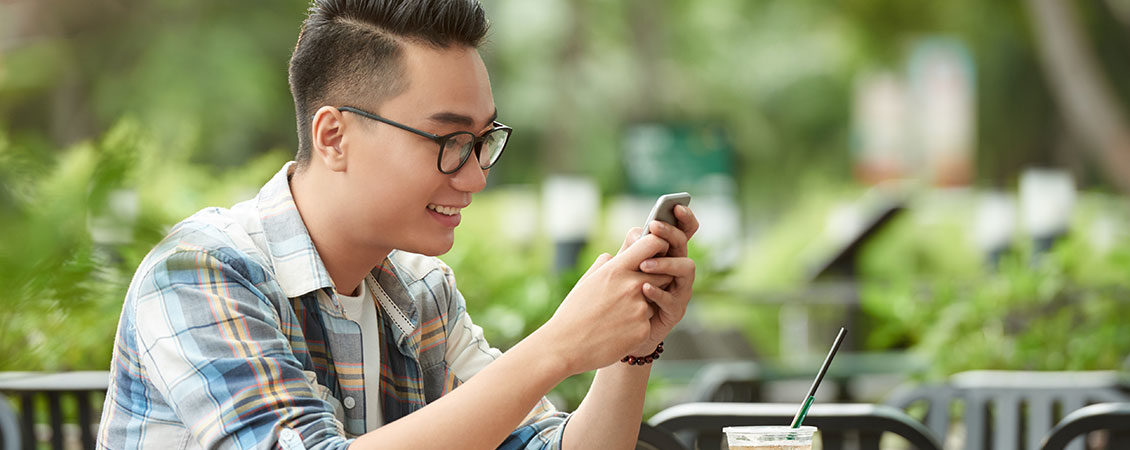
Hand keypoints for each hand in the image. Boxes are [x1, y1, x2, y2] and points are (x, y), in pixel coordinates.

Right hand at [535, 233, 674, 373]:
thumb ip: (604, 265)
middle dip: (655, 280)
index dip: (659, 246)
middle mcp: (632, 286)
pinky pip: (648, 323)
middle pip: (664, 274)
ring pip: (655, 302)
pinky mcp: (643, 330)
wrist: (565, 346)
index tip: (655, 254)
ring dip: (644, 306)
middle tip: (635, 292)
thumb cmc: (573, 312)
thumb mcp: (586, 280)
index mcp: (617, 269)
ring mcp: (640, 309)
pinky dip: (637, 327)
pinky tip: (618, 332)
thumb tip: (613, 256)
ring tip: (618, 317)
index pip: (653, 244)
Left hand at [624, 204, 698, 355]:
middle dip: (671, 234)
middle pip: (684, 246)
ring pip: (686, 270)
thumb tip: (637, 230)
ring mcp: (680, 291)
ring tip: (644, 264)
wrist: (621, 330)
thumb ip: (632, 249)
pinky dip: (658, 293)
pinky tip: (644, 288)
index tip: (677, 207)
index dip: (685, 218)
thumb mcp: (625, 267)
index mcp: (669, 255)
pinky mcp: (675, 312)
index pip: (684, 231)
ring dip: (666, 263)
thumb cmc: (625, 293)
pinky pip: (672, 300)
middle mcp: (679, 270)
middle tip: (654, 226)